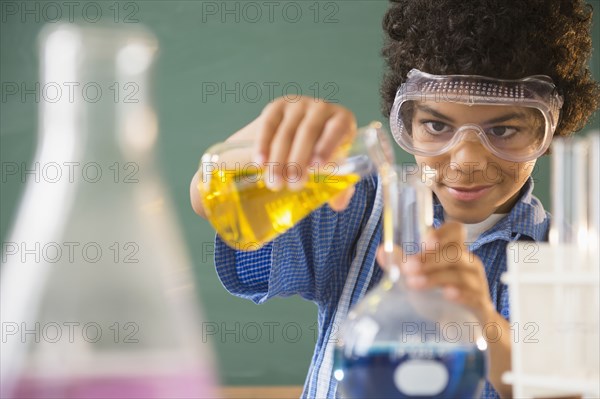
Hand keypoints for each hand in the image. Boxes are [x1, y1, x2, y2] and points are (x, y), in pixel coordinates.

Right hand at [254, 96, 356, 209]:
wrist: (302, 134)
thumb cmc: (323, 153)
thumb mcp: (335, 165)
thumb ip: (341, 185)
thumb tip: (338, 204)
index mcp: (342, 119)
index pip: (337, 128)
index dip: (327, 146)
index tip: (316, 167)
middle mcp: (321, 107)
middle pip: (308, 132)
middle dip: (298, 161)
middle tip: (293, 185)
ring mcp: (297, 104)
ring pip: (286, 132)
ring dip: (278, 160)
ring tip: (275, 183)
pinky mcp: (276, 107)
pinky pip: (268, 126)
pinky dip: (262, 146)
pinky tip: (259, 163)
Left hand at [377, 222, 495, 322]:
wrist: (463, 328)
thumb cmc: (439, 298)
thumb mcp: (419, 278)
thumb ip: (401, 264)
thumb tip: (382, 250)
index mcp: (453, 252)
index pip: (455, 231)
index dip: (442, 233)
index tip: (424, 242)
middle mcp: (468, 263)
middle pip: (454, 253)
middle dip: (430, 259)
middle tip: (408, 268)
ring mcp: (476, 283)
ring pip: (460, 274)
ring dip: (436, 277)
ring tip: (415, 284)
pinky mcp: (480, 304)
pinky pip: (474, 295)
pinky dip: (460, 294)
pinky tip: (447, 295)